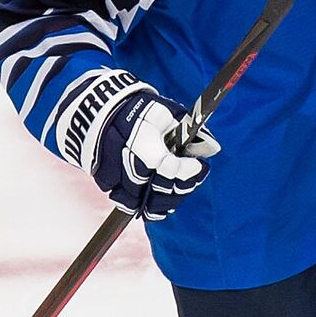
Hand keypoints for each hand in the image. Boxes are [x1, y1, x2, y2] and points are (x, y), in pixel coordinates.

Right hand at [53, 70, 219, 220]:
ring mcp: (115, 176)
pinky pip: (125, 202)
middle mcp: (128, 165)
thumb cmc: (139, 112)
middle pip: (158, 190)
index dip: (188, 170)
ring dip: (162, 202)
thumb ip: (189, 131)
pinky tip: (154, 200)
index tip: (199, 166)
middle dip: (180, 188)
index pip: (170, 168)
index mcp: (144, 144)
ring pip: (141, 203)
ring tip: (175, 194)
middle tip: (191, 179)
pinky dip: (140, 204)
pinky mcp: (106, 183)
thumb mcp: (167, 113)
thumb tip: (213, 148)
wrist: (101, 113)